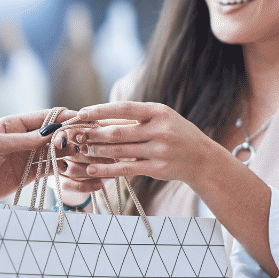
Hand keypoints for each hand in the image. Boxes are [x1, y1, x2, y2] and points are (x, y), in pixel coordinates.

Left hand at [0, 109, 77, 211]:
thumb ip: (23, 140)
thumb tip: (51, 133)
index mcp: (12, 124)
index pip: (43, 117)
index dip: (63, 117)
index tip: (82, 118)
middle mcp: (21, 138)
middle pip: (52, 134)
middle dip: (70, 135)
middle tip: (89, 138)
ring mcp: (25, 157)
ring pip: (54, 152)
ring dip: (69, 152)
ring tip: (87, 153)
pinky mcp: (27, 175)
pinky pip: (49, 169)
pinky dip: (63, 168)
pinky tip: (77, 168)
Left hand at [67, 100, 215, 188]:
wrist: (202, 159)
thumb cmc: (176, 134)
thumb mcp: (161, 119)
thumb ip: (135, 118)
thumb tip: (99, 117)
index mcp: (159, 112)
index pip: (124, 108)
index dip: (100, 110)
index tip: (81, 113)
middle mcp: (160, 130)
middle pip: (118, 132)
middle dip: (94, 134)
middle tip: (76, 135)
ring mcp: (160, 151)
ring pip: (119, 151)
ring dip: (97, 150)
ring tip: (82, 149)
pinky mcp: (157, 169)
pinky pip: (126, 169)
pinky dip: (106, 169)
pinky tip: (92, 168)